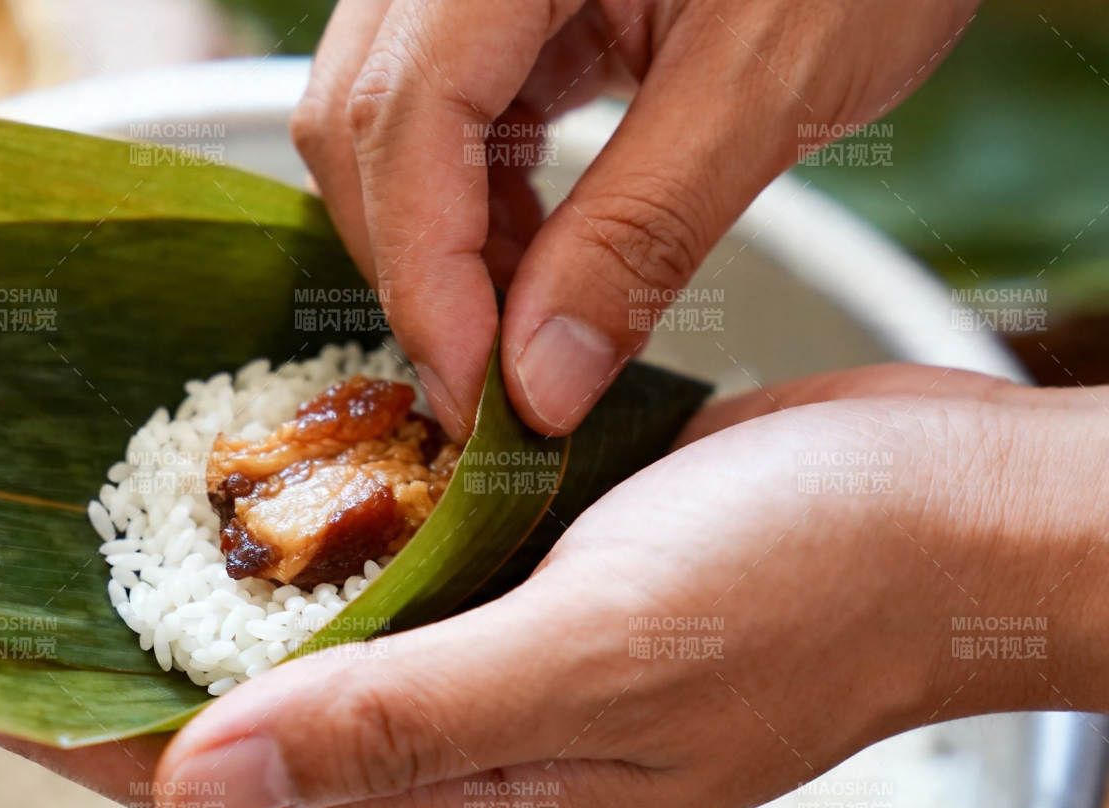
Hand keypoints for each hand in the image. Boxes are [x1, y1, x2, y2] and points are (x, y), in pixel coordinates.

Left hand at [0, 364, 1108, 807]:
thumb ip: (395, 724)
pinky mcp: (537, 581)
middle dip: (132, 678)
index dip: (94, 748)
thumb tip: (189, 787)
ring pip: (320, 649)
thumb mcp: (595, 661)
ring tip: (105, 535)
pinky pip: (397, 571)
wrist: (948, 519)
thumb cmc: (807, 592)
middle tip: (17, 598)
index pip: (235, 792)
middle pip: (259, 728)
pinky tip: (268, 478)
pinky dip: (322, 535)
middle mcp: (475, 740)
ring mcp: (506, 660)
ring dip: (218, 601)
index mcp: (479, 795)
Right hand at [291, 0, 979, 438]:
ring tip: (533, 325)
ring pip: (388, 119)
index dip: (425, 276)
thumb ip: (645, 231)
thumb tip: (541, 378)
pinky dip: (477, 195)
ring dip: (444, 240)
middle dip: (421, 269)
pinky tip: (539, 253)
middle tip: (498, 387)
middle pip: (363, 118)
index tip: (475, 399)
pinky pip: (444, 104)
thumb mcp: (773, 80)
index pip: (405, 115)